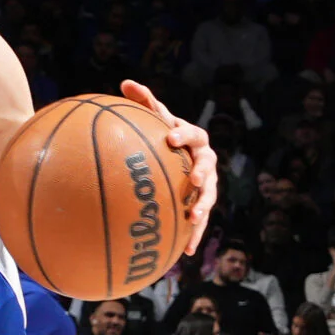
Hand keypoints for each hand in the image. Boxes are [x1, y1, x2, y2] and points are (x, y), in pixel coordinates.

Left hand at [114, 79, 216, 247]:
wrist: (180, 155)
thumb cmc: (164, 136)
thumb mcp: (155, 119)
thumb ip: (144, 102)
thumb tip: (125, 82)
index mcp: (194, 139)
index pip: (192, 134)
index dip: (183, 135)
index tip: (170, 138)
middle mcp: (205, 160)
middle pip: (208, 166)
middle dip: (203, 173)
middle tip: (195, 179)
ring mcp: (207, 184)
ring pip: (209, 195)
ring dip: (203, 207)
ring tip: (194, 218)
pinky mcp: (202, 204)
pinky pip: (200, 220)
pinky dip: (194, 235)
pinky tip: (185, 253)